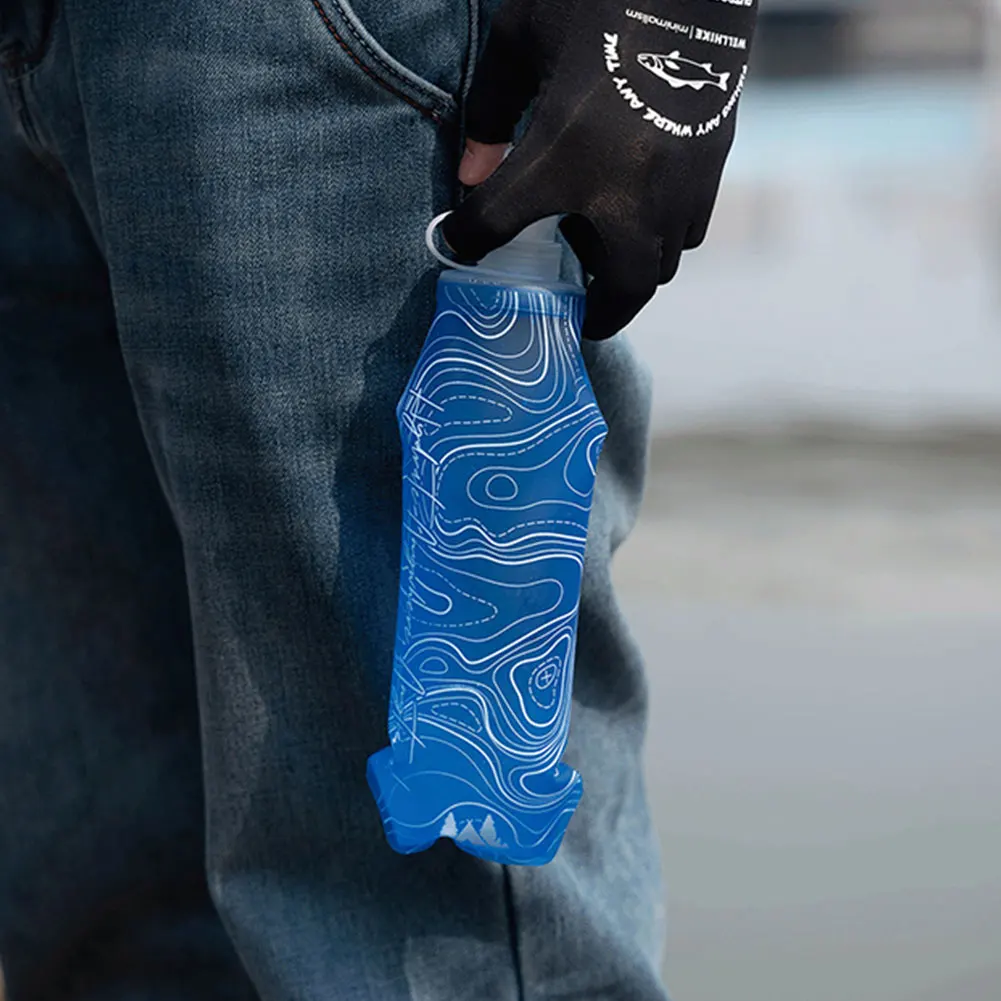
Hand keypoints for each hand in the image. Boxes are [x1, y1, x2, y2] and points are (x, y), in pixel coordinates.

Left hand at [442, 0, 757, 339]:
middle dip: (600, 313)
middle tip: (583, 316)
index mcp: (562, 155)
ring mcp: (679, 183)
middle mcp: (627, 189)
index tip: (460, 246)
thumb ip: (490, 112)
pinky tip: (644, 207)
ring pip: (661, 263)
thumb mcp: (520, 37)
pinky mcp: (713, 163)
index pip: (497, 224)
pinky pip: (691, 227)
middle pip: (619, 287)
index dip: (469, 241)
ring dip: (630, 272)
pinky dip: (664, 235)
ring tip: (605, 249)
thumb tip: (474, 172)